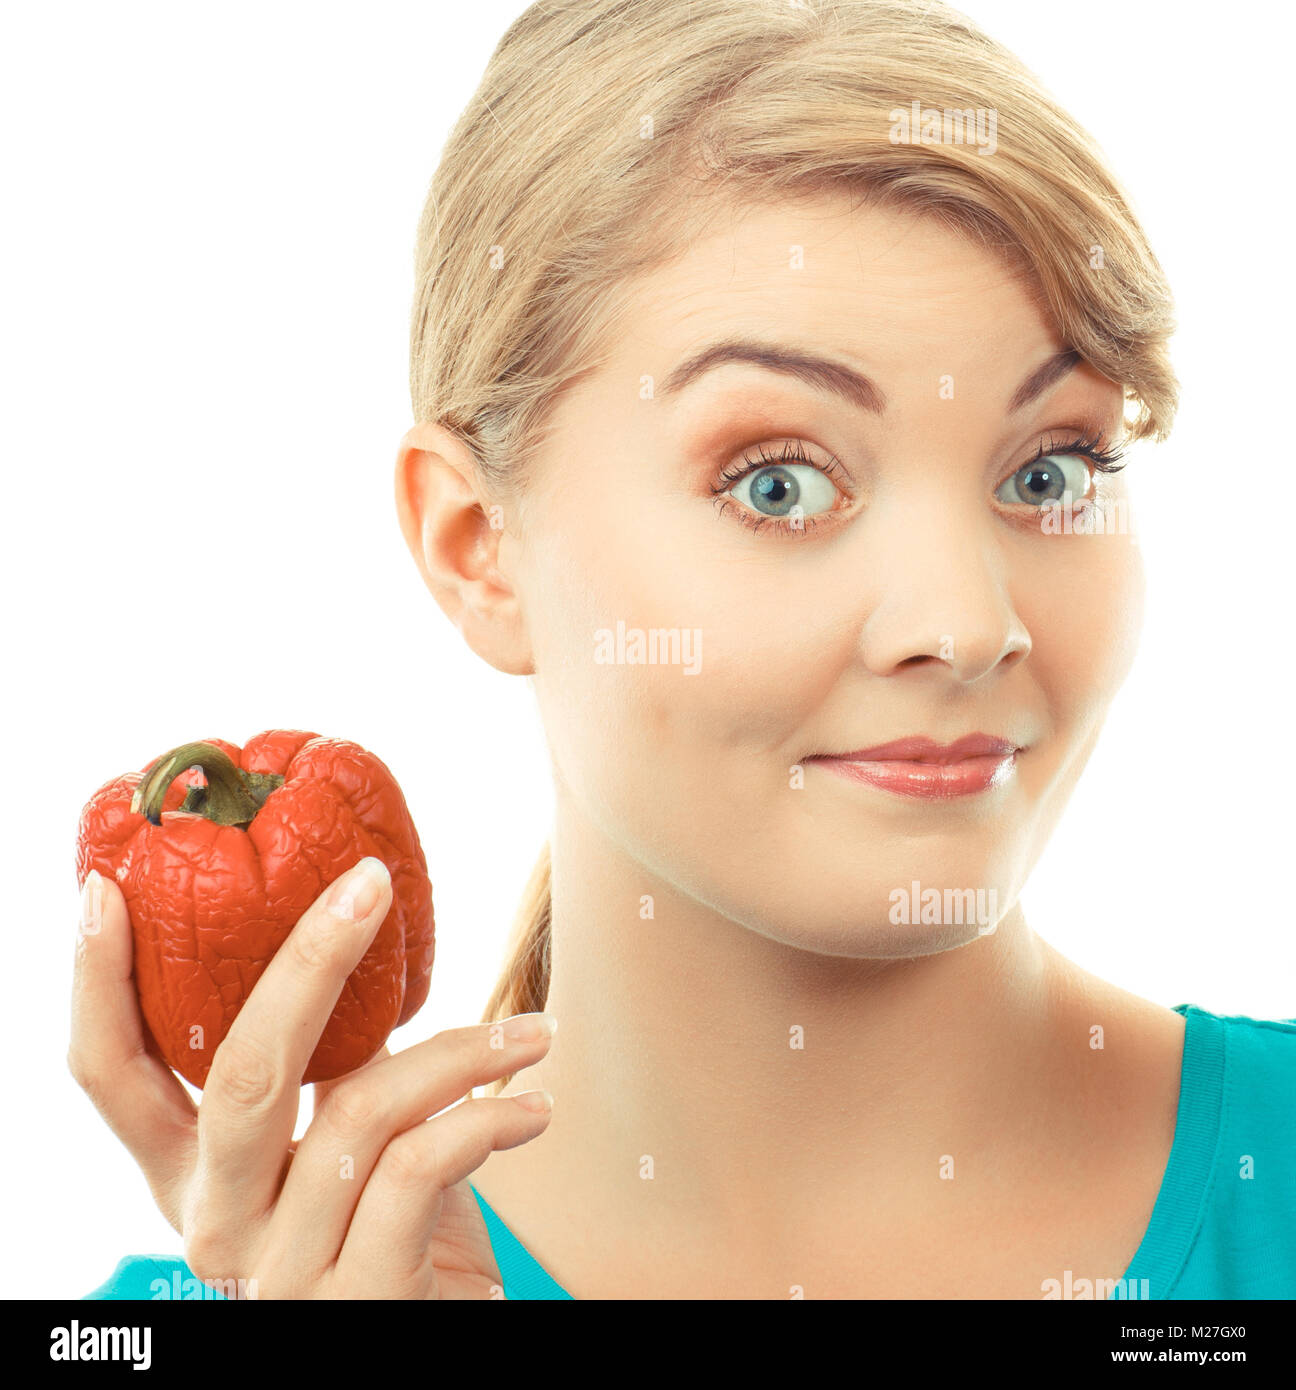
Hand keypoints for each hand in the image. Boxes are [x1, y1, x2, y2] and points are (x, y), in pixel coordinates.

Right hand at [69, 859, 555, 1297]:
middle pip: (241, 1075)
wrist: (448, 1342)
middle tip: (369, 887)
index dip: (97, 984)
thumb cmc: (402, 1238)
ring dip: (461, 1051)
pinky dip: (484, 1119)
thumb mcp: (347, 1148)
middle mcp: (219, 1228)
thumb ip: (336, 1069)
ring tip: (531, 1034)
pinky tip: (532, 1109)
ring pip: (361, 1111)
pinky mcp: (363, 1300)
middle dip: (306, 963)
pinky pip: (418, 1168)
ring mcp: (284, 1273)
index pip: (113, 1077)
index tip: (108, 891)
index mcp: (198, 1178)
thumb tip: (354, 937)